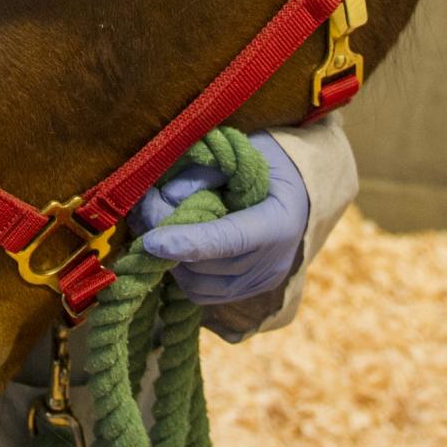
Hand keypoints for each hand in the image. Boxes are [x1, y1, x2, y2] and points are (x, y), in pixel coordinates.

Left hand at [134, 132, 308, 304]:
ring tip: (159, 229)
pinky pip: (204, 294)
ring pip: (201, 286)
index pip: (227, 240)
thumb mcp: (245, 152)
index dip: (187, 242)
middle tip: (144, 211)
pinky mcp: (249, 292)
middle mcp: (274, 261)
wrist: (302, 188)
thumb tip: (165, 198)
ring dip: (173, 262)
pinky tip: (179, 247)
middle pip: (209, 266)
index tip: (151, 240)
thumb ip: (205, 172)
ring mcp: (262, 282)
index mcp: (279, 222)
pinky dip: (184, 273)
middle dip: (169, 244)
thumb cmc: (271, 163)